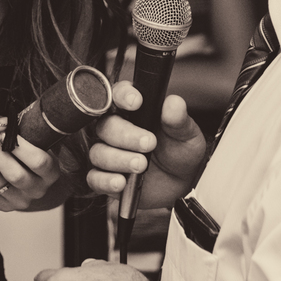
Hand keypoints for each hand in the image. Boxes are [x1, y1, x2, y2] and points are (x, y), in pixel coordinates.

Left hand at [0, 133, 62, 211]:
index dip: (22, 147)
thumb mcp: (43, 145)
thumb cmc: (38, 155)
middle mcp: (37, 190)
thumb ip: (32, 133)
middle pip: (15, 174)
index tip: (6, 129)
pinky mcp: (3, 205)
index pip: (38, 162)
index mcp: (51, 174)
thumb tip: (9, 113)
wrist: (37, 183)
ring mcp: (20, 200)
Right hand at [87, 83, 206, 208]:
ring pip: (98, 152)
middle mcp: (117, 130)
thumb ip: (179, 120)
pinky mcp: (105, 177)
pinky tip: (121, 182)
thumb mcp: (186, 136)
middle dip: (126, 135)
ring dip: (119, 159)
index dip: (123, 96)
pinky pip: (94, 178)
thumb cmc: (179, 154)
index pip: (119, 94)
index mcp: (134, 112)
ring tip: (141, 164)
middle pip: (105, 126)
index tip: (136, 102)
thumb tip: (173, 103)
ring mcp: (109, 154)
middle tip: (148, 143)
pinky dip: (106, 180)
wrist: (180, 185)